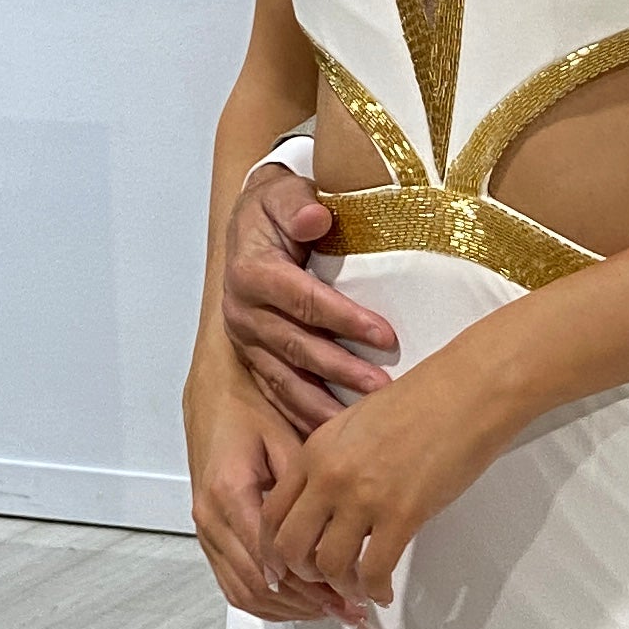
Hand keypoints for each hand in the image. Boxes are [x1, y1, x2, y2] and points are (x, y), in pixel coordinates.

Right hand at [184, 349, 366, 627]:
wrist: (213, 390)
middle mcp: (210, 517)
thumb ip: (307, 489)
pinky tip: (300, 602)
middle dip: (306, 604)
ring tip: (332, 611)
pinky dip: (266, 600)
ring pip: (243, 591)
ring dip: (288, 608)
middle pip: (258, 583)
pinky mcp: (207, 533)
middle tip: (349, 611)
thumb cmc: (250, 406)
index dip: (311, 584)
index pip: (270, 558)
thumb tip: (340, 534)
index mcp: (229, 493)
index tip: (347, 597)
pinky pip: (232, 582)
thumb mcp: (288, 440)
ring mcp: (205, 528)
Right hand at [221, 157, 397, 431]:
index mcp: (251, 272)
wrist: (253, 223)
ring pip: (284, 379)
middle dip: (342, 370)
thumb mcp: (286, 192)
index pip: (301, 300)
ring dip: (323, 405)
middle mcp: (243, 311)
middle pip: (295, 346)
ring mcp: (247, 340)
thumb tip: (317, 217)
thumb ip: (299, 204)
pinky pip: (277, 394)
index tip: (385, 335)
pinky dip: (304, 416)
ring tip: (361, 425)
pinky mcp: (253, 359)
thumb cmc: (280, 208)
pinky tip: (331, 436)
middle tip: (383, 390)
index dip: (343, 319)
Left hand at [260, 341, 512, 612]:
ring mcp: (363, 497)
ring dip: (341, 587)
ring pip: (329, 565)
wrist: (467, 391)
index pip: (272, 513)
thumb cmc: (422, 401)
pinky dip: (376, 590)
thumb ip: (332, 461)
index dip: (273, 549)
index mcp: (315, 451)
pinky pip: (374, 569)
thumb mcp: (355, 424)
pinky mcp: (401, 514)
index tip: (285, 567)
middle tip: (322, 582)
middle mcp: (329, 476)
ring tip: (357, 590)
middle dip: (302, 574)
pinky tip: (384, 592)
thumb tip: (326, 501)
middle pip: (290, 546)